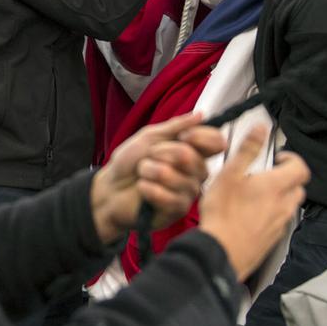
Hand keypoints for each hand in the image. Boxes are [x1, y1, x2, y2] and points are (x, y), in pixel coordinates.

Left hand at [90, 112, 227, 243]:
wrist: (110, 187)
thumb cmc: (130, 162)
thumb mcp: (149, 137)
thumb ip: (175, 127)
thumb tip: (200, 115)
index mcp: (193, 151)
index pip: (216, 142)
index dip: (202, 137)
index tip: (183, 136)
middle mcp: (196, 172)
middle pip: (191, 157)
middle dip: (161, 153)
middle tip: (148, 157)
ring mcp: (189, 192)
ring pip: (175, 176)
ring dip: (149, 171)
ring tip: (142, 175)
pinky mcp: (179, 210)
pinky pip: (168, 197)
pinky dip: (148, 189)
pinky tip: (142, 190)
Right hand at [199, 126, 309, 280]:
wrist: (221, 252)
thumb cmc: (223, 213)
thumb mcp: (229, 173)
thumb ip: (248, 149)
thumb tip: (260, 129)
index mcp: (277, 186)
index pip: (301, 168)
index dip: (292, 159)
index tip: (277, 158)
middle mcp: (284, 205)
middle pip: (298, 187)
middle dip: (286, 177)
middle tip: (266, 175)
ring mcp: (279, 224)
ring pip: (289, 205)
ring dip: (279, 196)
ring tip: (255, 195)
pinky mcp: (272, 239)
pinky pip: (279, 221)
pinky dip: (271, 214)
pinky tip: (249, 215)